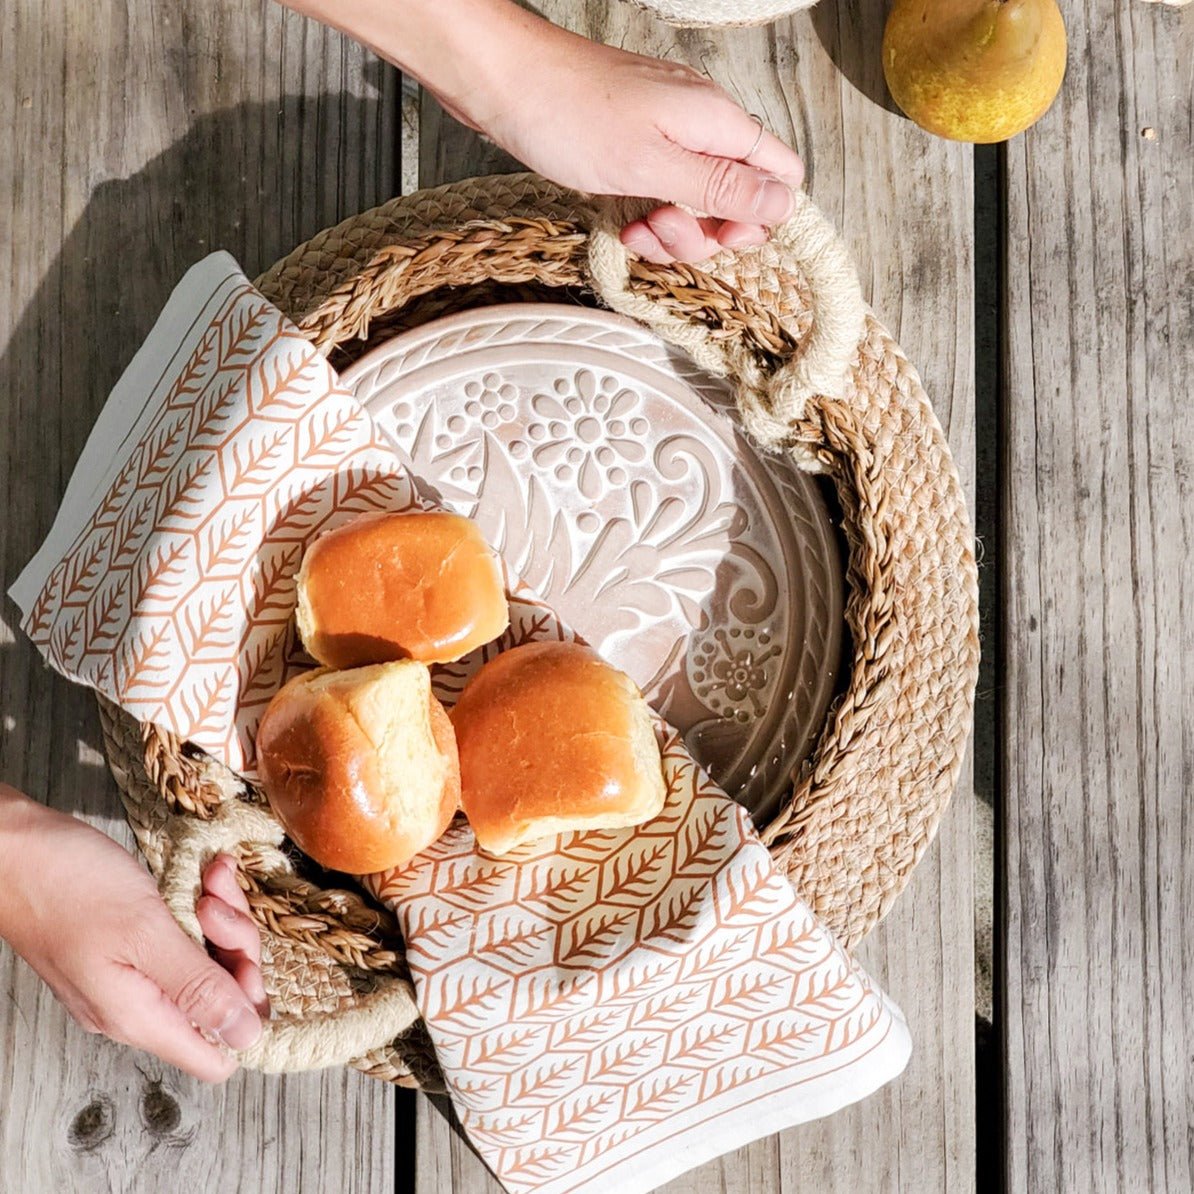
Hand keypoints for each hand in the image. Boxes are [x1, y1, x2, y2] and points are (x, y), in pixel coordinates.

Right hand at [0, 785, 266, 1081]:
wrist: (14, 848)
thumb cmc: (67, 885)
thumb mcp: (144, 932)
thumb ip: (197, 986)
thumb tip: (246, 1034)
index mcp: (139, 1016)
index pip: (216, 1055)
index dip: (245, 1011)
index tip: (243, 961)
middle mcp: (138, 1005)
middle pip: (221, 999)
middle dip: (235, 947)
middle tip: (214, 906)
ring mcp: (135, 974)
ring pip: (209, 960)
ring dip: (221, 917)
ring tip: (211, 882)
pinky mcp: (134, 943)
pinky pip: (188, 935)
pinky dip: (203, 904)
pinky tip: (207, 875)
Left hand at [469, 32, 804, 264]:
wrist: (503, 80)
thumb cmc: (568, 115)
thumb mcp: (651, 165)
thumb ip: (721, 187)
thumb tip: (783, 205)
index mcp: (717, 123)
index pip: (781, 175)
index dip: (761, 219)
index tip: (720, 237)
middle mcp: (701, 127)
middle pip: (738, 200)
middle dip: (706, 232)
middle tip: (662, 228)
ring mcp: (669, 136)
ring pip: (697, 204)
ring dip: (672, 233)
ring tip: (635, 227)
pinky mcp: (637, 148)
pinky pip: (663, 195)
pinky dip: (647, 217)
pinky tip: (621, 222)